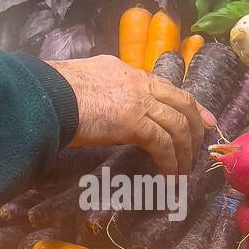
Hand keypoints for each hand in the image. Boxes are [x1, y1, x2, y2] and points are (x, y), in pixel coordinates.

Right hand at [47, 55, 215, 175]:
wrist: (45, 96)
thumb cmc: (52, 93)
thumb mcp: (83, 82)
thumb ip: (102, 92)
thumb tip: (104, 108)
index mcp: (126, 71)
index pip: (165, 86)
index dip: (188, 104)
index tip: (202, 117)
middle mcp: (138, 82)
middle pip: (181, 102)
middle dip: (197, 125)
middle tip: (203, 143)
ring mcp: (139, 101)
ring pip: (177, 126)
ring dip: (184, 151)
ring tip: (183, 171)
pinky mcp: (135, 122)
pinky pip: (163, 144)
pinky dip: (170, 162)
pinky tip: (169, 177)